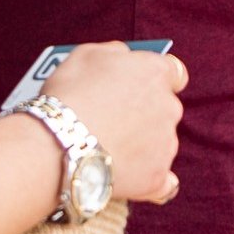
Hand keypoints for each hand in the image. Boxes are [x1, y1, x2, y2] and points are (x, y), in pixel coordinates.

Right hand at [45, 41, 186, 210]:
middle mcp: (169, 107)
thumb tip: (124, 56)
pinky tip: (139, 179)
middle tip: (113, 120)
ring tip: (107, 149)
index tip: (142, 86)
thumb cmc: (69, 95)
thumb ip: (114, 52)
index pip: (174, 73)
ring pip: (161, 142)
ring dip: (142, 144)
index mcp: (155, 73)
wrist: (58, 146)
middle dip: (145, 113)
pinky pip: (165, 182)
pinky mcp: (156, 177)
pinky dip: (153, 180)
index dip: (157, 80)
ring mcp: (166, 144)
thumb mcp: (85, 54)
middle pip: (165, 108)